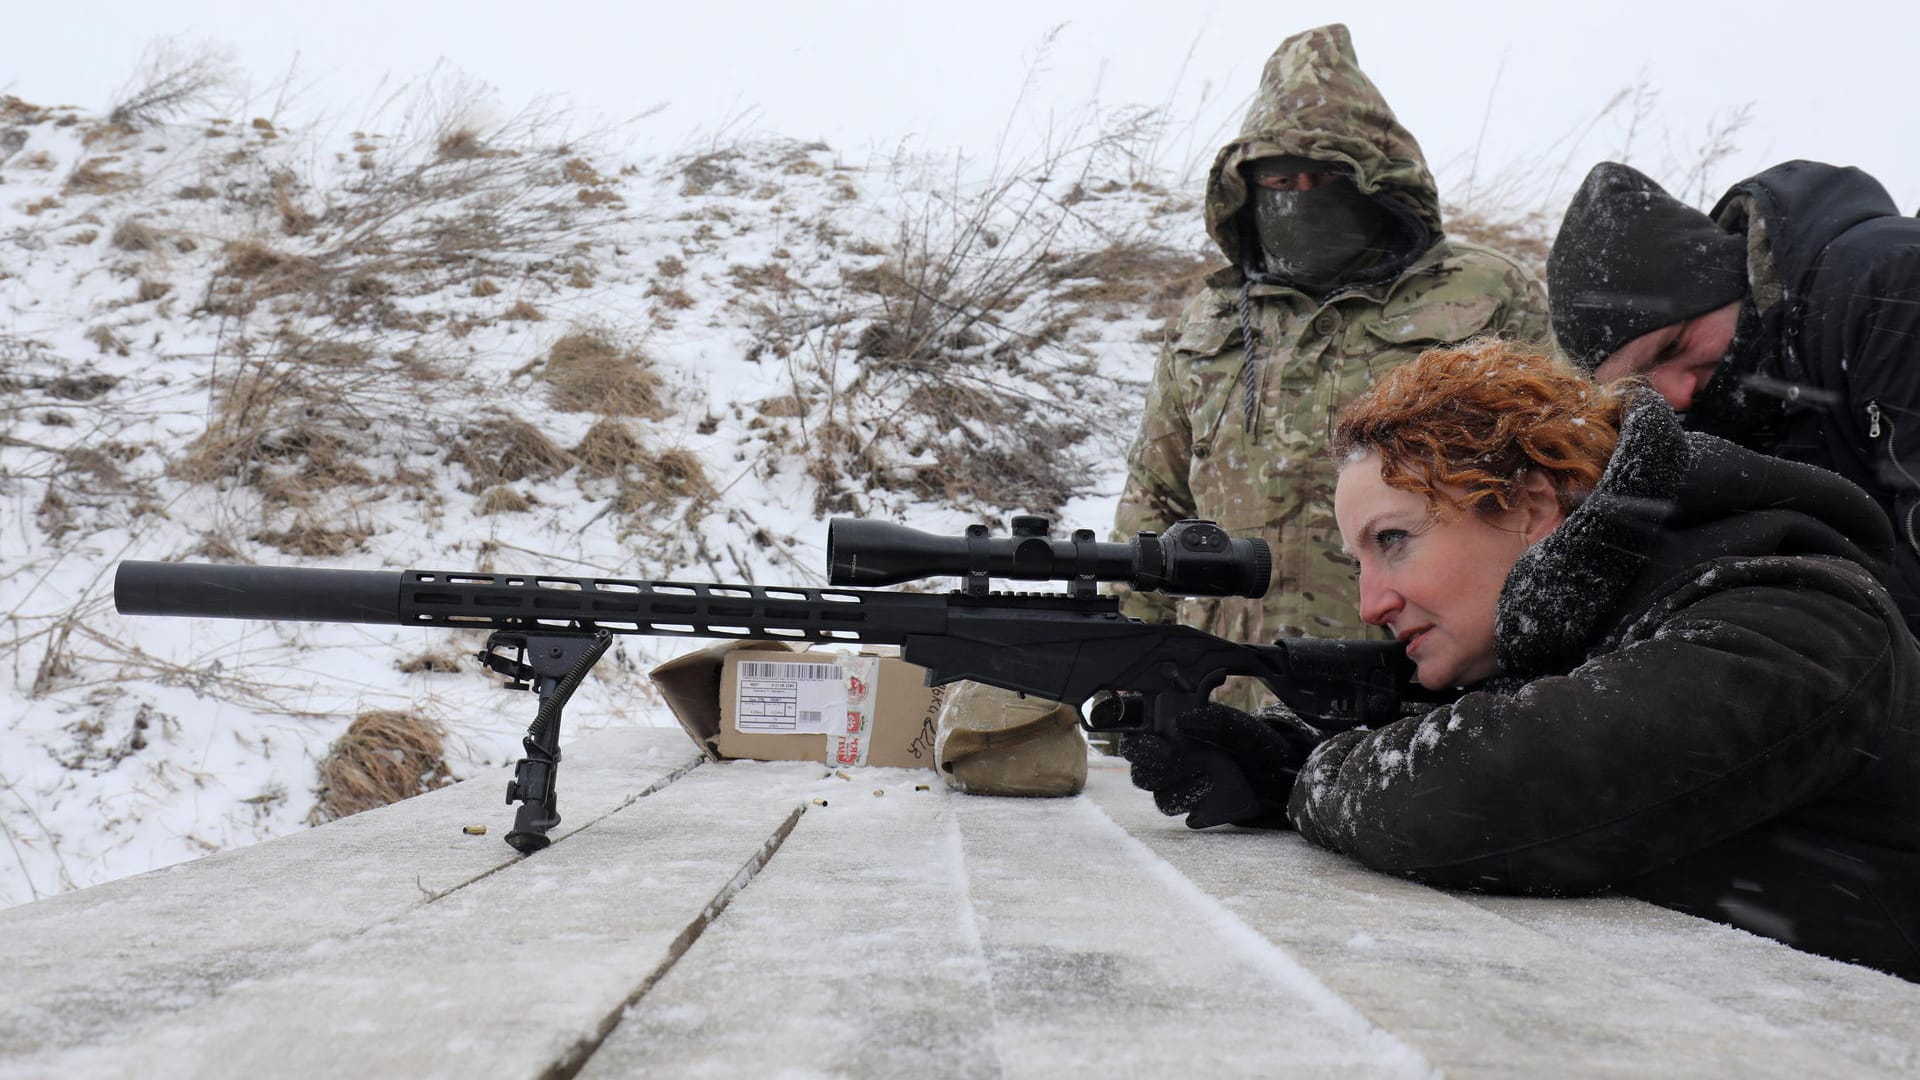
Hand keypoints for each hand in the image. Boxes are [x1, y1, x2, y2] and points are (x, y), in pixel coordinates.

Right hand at [1117, 702, 1325, 827]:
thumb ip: (1211, 719)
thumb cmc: (1252, 742)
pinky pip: (1185, 815)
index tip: (1163, 747)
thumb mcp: (1236, 724)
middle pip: (1141, 775)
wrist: (1281, 772)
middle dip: (1156, 769)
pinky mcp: (1199, 811)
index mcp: (1171, 738)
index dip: (1140, 746)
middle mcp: (1171, 766)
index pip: (1136, 742)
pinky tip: (1214, 793)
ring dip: (1179, 789)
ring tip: (1207, 779)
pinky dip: (1196, 806)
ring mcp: (1183, 790)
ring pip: (1160, 798)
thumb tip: (1182, 721)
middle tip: (1175, 759)